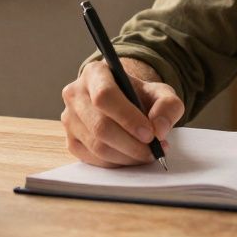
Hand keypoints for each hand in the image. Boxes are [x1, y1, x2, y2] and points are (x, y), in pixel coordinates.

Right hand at [60, 60, 183, 167]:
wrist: (126, 102)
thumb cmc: (140, 96)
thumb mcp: (161, 93)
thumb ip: (167, 106)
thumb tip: (159, 130)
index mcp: (95, 73)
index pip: (104, 96)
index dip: (127, 118)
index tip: (149, 134)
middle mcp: (75, 94)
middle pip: (100, 126)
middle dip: (131, 144)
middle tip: (154, 151)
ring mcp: (69, 119)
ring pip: (97, 146)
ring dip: (127, 156)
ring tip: (148, 154)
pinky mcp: (71, 141)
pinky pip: (93, 159)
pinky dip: (117, 163)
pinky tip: (132, 157)